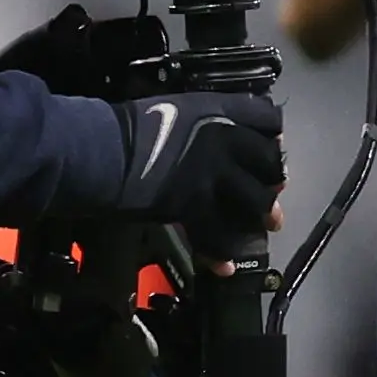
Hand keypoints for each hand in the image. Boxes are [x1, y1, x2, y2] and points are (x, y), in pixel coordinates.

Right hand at [112, 89, 283, 263]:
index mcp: (218, 111)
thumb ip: (203, 121)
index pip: (266, 118)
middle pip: (270, 162)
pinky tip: (225, 266)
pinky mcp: (195, 206)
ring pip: (255, 200)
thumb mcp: (177, 110)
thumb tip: (212, 138)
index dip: (271, 134)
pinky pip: (217, 235)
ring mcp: (213, 176)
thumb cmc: (130, 126)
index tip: (272, 145)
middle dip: (273, 178)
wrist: (103, 150)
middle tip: (272, 190)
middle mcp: (224, 142)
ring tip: (267, 225)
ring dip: (261, 214)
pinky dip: (221, 253)